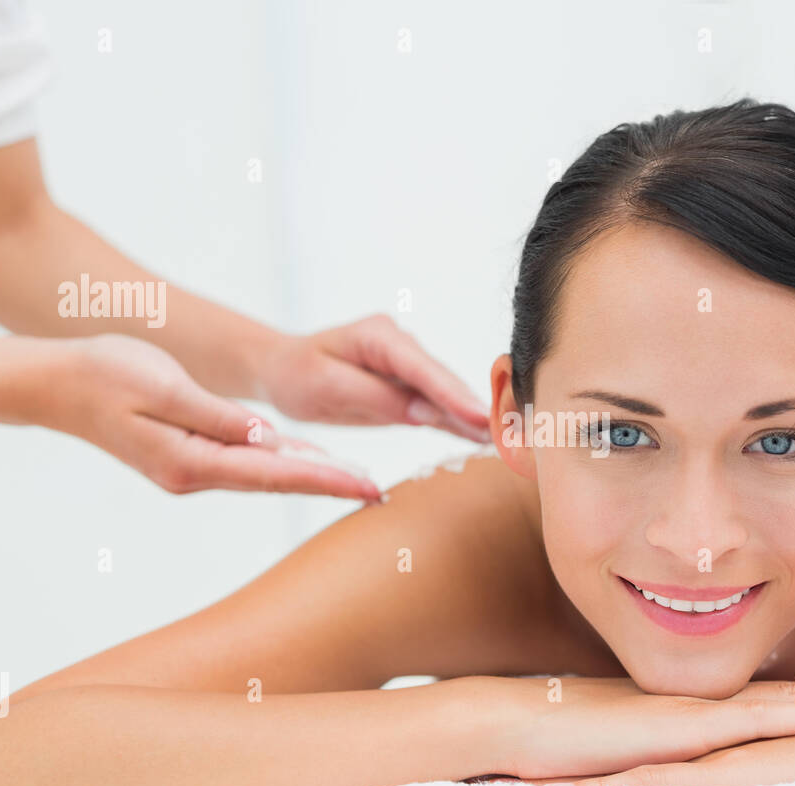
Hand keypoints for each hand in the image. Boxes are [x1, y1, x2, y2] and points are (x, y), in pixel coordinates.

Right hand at [46, 334, 383, 498]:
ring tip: (359, 482)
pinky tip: (309, 464)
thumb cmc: (105, 374)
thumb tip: (268, 439)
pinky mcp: (189, 458)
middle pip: (276, 483)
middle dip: (329, 487)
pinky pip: (246, 465)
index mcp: (191, 461)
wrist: (56, 383)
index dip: (325, 480)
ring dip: (311, 479)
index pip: (274, 474)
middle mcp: (195, 475)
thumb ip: (217, 416)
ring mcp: (191, 470)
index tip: (367, 487)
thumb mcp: (163, 387)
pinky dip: (282, 466)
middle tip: (379, 494)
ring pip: (264, 476)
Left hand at [256, 314, 491, 441]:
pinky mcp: (407, 389)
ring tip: (509, 439)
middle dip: (477, 406)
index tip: (482, 416)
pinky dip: (458, 423)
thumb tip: (424, 412)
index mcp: (379, 337)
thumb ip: (376, 396)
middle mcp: (400, 347)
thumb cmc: (296, 374)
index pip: (423, 369)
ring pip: (446, 395)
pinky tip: (483, 439)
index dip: (454, 394)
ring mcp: (407, 367)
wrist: (282, 370)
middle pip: (444, 382)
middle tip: (511, 431)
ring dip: (475, 418)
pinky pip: (436, 407)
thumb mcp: (326, 385)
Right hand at [470, 670, 794, 782]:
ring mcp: (696, 715)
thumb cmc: (552, 746)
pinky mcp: (682, 729)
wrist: (508, 724)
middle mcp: (704, 710)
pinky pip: (758, 721)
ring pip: (790, 705)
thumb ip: (652, 764)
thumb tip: (669, 782)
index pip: (774, 708)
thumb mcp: (616, 759)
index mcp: (694, 717)